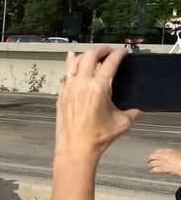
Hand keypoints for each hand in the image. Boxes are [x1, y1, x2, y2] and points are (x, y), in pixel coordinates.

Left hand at [55, 47, 142, 162]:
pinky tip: (71, 63)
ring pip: (74, 62)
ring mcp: (69, 89)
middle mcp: (82, 84)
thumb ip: (133, 114)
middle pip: (90, 56)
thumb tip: (138, 113)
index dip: (118, 54)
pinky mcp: (61, 96)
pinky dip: (70, 66)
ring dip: (84, 55)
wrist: (76, 149)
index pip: (110, 62)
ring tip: (90, 54)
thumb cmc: (96, 137)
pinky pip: (65, 75)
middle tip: (108, 51)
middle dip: (101, 50)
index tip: (122, 52)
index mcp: (99, 87)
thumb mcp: (122, 123)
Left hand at [148, 148, 180, 177]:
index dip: (154, 154)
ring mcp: (162, 163)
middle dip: (149, 160)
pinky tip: (152, 172)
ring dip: (150, 166)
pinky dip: (152, 171)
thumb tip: (167, 153)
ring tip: (150, 167)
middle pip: (152, 157)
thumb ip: (170, 153)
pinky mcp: (163, 169)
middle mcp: (163, 156)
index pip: (157, 151)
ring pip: (152, 164)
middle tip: (149, 162)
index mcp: (167, 151)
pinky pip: (154, 170)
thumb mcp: (176, 153)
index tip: (153, 156)